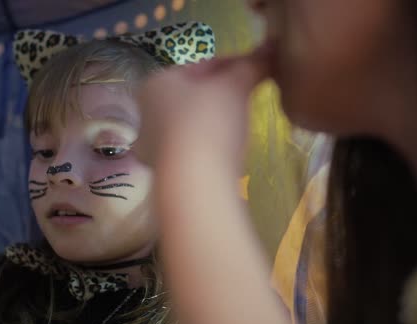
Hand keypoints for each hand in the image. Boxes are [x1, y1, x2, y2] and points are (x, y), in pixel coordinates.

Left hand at [134, 49, 268, 173]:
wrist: (194, 181)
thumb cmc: (208, 122)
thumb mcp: (234, 87)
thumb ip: (251, 66)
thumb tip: (271, 48)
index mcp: (156, 84)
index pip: (202, 65)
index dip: (234, 62)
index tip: (259, 65)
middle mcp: (146, 112)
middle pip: (193, 94)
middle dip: (222, 91)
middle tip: (251, 91)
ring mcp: (152, 144)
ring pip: (191, 121)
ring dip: (216, 117)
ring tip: (243, 118)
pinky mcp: (165, 170)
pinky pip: (192, 146)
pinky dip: (210, 141)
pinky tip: (228, 146)